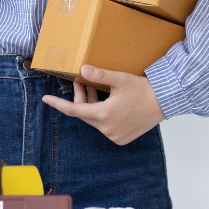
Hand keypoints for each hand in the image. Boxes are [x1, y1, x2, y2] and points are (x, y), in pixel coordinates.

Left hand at [41, 65, 166, 145]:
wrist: (163, 102)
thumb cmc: (142, 90)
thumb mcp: (119, 79)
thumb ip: (99, 76)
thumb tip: (82, 70)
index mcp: (103, 115)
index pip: (73, 110)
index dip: (57, 104)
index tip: (45, 99)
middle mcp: (107, 128)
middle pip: (85, 114)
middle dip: (81, 98)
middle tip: (82, 81)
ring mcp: (114, 136)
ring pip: (94, 120)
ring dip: (92, 106)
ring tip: (95, 90)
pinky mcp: (121, 138)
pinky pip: (105, 127)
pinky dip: (102, 115)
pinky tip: (108, 103)